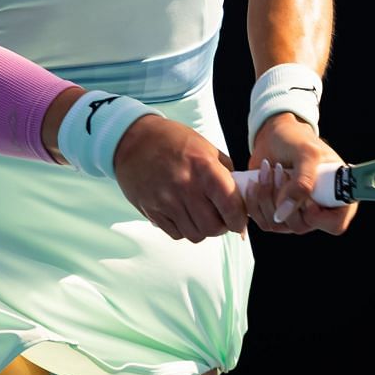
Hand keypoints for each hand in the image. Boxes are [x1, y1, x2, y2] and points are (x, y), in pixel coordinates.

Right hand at [111, 115, 247, 243]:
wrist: (133, 140)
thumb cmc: (173, 141)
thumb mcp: (205, 147)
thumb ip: (225, 171)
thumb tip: (241, 195)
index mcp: (203, 167)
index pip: (230, 205)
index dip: (239, 219)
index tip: (239, 220)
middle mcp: (185, 187)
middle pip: (213, 227)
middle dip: (221, 227)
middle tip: (220, 218)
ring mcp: (166, 201)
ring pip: (195, 235)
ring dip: (202, 229)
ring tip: (200, 215)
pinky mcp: (152, 210)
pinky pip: (176, 234)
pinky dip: (184, 229)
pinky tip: (183, 214)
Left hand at [246, 113, 356, 236]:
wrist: (274, 136)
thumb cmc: (297, 140)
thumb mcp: (306, 154)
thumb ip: (302, 183)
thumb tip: (284, 213)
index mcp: (336, 195)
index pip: (335, 224)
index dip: (319, 217)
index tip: (306, 197)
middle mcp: (317, 209)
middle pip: (300, 226)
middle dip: (284, 196)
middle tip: (281, 170)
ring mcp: (295, 214)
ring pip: (278, 224)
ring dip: (267, 195)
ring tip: (268, 169)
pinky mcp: (275, 213)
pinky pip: (262, 220)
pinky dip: (255, 200)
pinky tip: (256, 180)